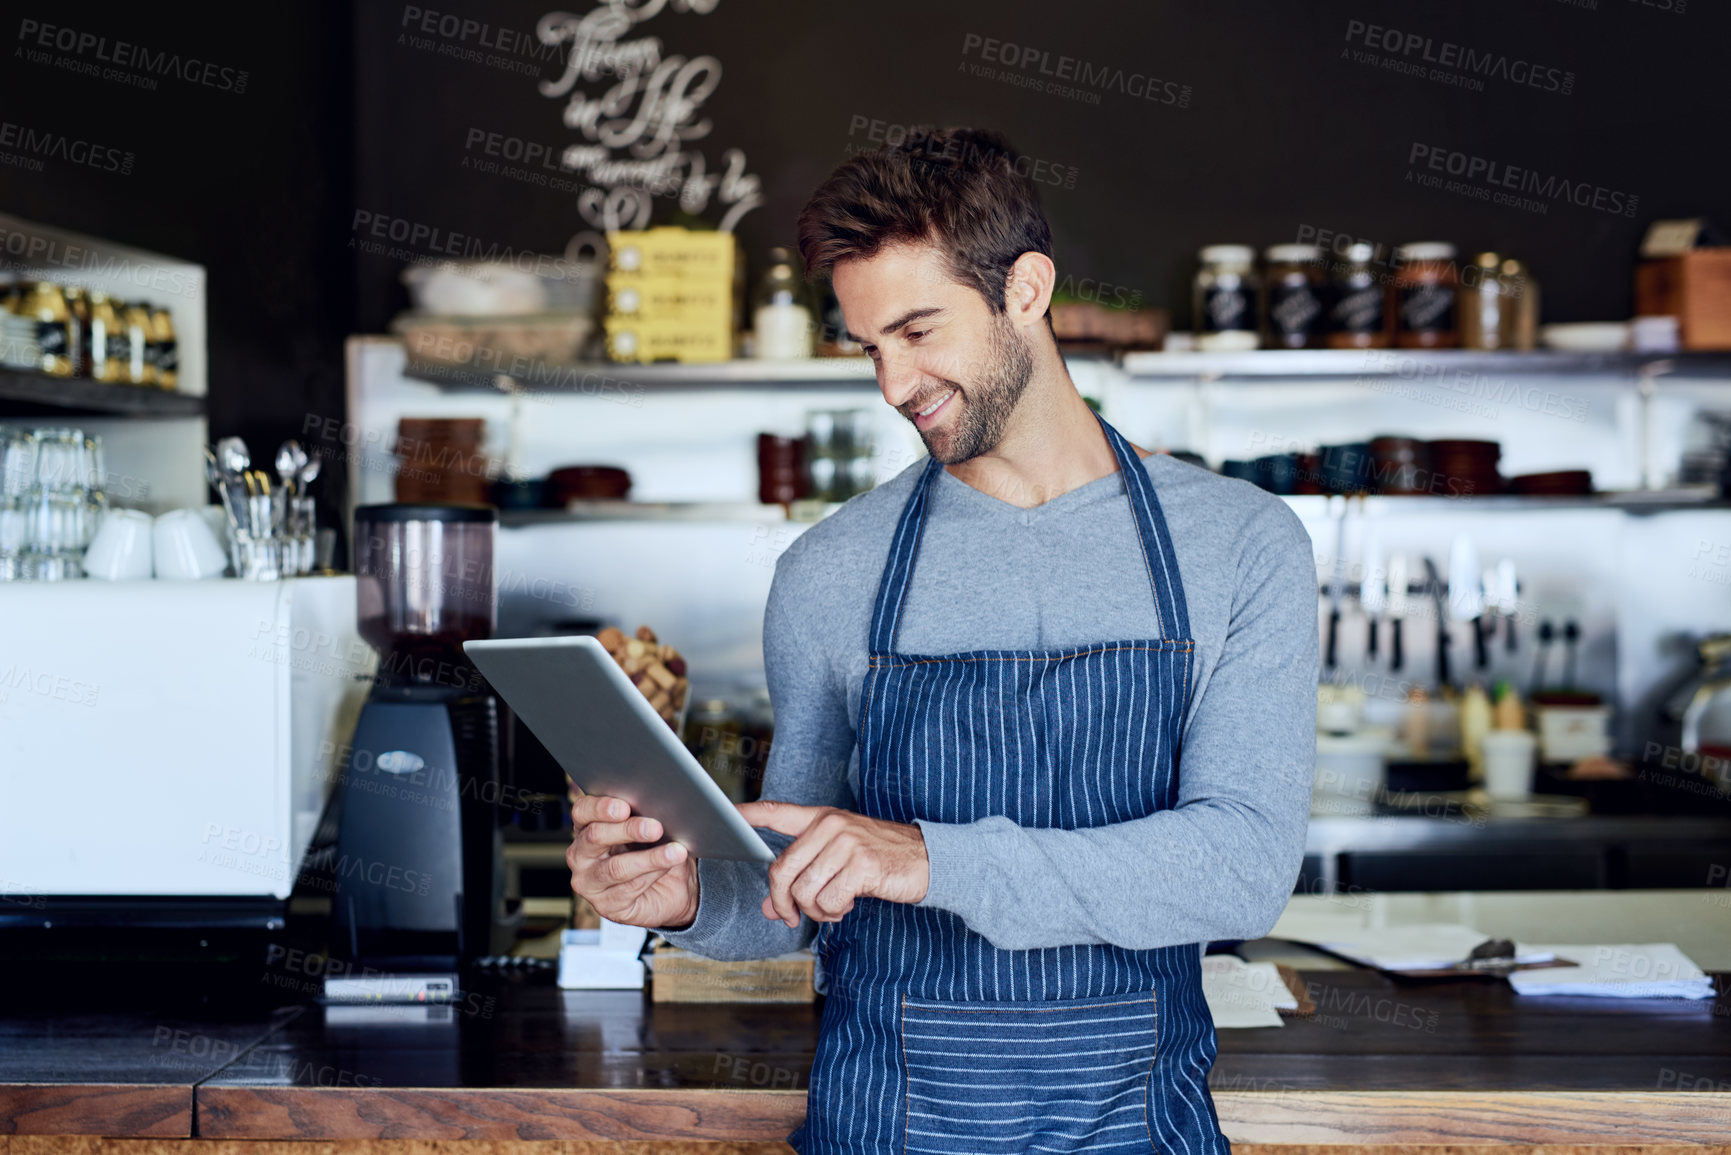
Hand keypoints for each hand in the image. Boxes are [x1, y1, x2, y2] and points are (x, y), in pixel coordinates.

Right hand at [567, 789, 698, 929]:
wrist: (672, 887)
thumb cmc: (653, 849)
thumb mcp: (648, 827)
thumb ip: (643, 815)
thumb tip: (658, 807)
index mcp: (586, 827)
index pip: (582, 811)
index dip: (601, 807)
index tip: (625, 807)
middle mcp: (581, 855)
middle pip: (596, 837)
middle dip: (629, 830)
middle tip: (656, 828)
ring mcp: (589, 882)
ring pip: (616, 867)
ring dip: (649, 858)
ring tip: (674, 851)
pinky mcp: (604, 905)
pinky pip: (629, 889)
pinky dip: (653, 875)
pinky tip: (668, 867)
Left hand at [737, 800, 927, 927]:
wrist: (930, 860)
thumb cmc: (881, 860)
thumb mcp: (839, 862)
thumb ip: (803, 878)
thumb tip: (770, 909)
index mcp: (823, 818)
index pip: (778, 812)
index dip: (749, 814)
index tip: (727, 814)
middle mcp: (831, 826)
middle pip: (782, 870)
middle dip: (782, 902)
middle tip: (791, 916)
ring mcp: (847, 844)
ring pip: (804, 891)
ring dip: (815, 911)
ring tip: (833, 906)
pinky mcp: (862, 866)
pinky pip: (828, 901)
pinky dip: (834, 913)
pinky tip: (848, 906)